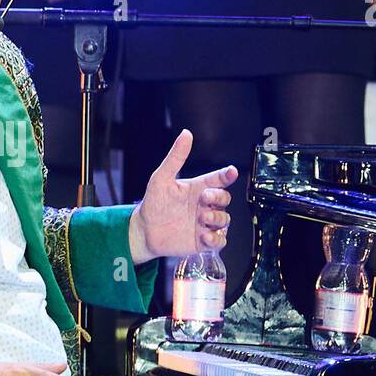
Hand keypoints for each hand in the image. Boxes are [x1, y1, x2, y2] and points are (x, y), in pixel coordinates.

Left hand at [129, 129, 237, 262]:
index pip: (218, 179)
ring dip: (217, 218)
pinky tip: (204, 236)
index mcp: (197, 188)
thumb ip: (175, 158)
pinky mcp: (204, 240)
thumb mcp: (161, 178)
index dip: (227, 175)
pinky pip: (220, 240)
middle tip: (203, 200)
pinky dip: (216, 239)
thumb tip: (186, 134)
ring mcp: (205, 223)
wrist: (144, 231)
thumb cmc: (153, 204)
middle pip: (225, 198)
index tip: (231, 172)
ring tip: (202, 218)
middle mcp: (204, 205)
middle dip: (219, 198)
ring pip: (225, 220)